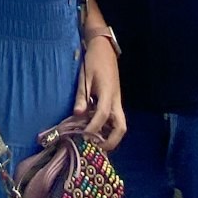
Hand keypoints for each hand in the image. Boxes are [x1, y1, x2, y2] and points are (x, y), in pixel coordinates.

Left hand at [73, 35, 125, 149]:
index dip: (94, 128)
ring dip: (111, 137)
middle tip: (97, 147)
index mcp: (108, 93)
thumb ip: (82, 97)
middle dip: (112, 141)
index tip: (84, 136)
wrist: (104, 50)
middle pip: (121, 126)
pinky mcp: (115, 101)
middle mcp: (116, 100)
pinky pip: (115, 119)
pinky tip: (96, 131)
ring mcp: (117, 101)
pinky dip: (108, 129)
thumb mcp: (84, 77)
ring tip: (95, 143)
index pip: (103, 115)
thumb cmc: (93, 61)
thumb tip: (77, 114)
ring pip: (120, 125)